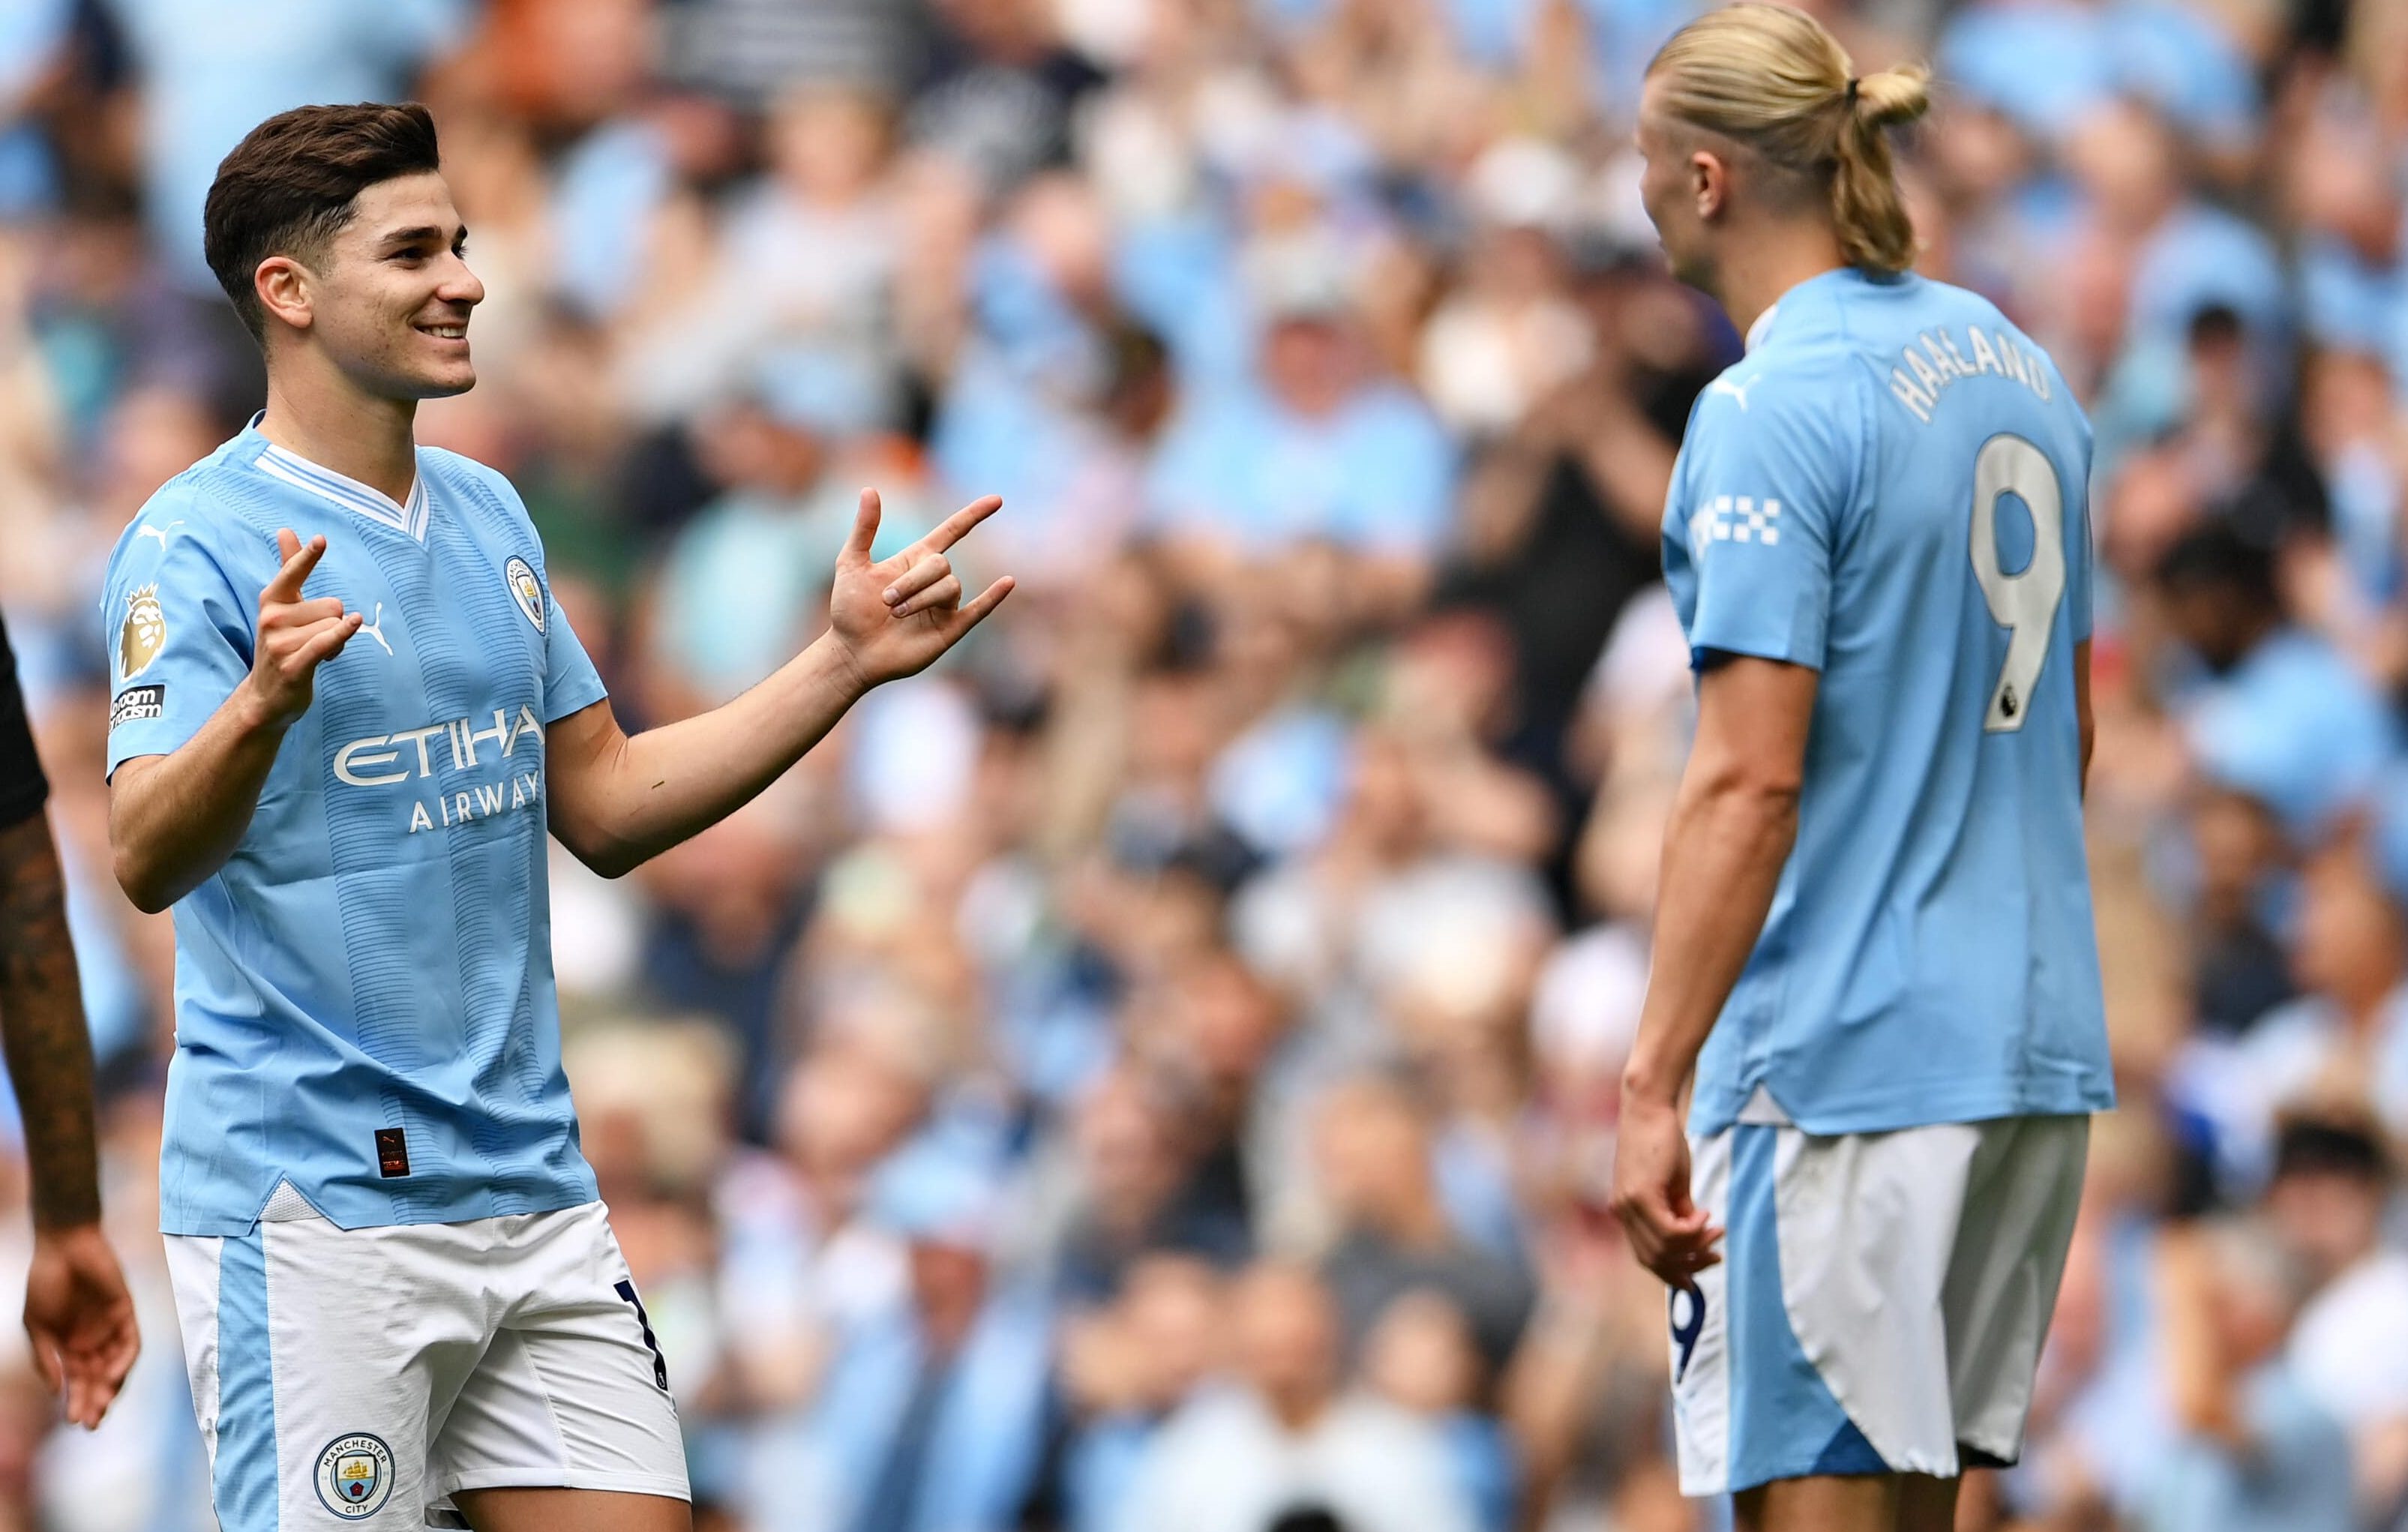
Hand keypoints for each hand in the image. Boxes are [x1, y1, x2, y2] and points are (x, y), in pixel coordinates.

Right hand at [23, 1223, 138, 1428]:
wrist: (63, 1246)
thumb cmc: (45, 1283)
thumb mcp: (37, 1326)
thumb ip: (47, 1358)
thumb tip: (56, 1391)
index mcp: (70, 1347)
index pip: (78, 1382)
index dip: (78, 1402)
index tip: (74, 1422)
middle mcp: (93, 1340)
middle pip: (99, 1379)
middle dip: (95, 1402)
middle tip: (92, 1424)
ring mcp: (111, 1327)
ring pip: (117, 1365)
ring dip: (111, 1387)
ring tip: (101, 1406)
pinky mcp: (126, 1312)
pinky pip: (131, 1342)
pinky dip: (124, 1360)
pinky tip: (113, 1376)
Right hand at [244, 530, 361, 727]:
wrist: (264, 696)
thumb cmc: (281, 644)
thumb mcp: (281, 605)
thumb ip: (290, 568)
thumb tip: (286, 530)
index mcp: (271, 601)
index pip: (292, 573)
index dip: (308, 557)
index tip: (321, 539)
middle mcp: (272, 619)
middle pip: (332, 606)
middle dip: (333, 624)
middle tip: (313, 641)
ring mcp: (281, 643)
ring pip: (335, 626)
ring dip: (336, 642)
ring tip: (314, 654)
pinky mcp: (294, 665)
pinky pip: (326, 641)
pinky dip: (342, 633)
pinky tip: (354, 623)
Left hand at [827, 489, 1014, 690]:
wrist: (851, 651)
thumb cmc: (849, 610)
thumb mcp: (852, 563)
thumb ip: (864, 528)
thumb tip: (870, 489)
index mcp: (915, 560)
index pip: (951, 532)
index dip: (973, 515)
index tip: (996, 500)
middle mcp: (933, 580)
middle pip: (942, 565)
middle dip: (913, 581)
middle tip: (886, 601)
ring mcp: (944, 605)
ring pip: (950, 587)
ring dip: (922, 598)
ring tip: (897, 614)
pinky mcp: (950, 629)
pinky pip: (978, 610)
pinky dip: (993, 597)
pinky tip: (1007, 582)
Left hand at [1609, 1091, 1722, 1285]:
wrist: (1649, 1109)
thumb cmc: (1662, 1142)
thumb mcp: (1673, 1185)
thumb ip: (1679, 1212)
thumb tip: (1695, 1237)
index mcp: (1626, 1213)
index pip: (1647, 1257)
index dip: (1674, 1272)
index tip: (1700, 1274)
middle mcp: (1622, 1213)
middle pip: (1655, 1260)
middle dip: (1690, 1264)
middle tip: (1716, 1255)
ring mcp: (1628, 1205)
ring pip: (1663, 1249)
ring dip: (1695, 1246)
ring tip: (1715, 1231)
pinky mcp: (1639, 1195)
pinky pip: (1669, 1231)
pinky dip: (1691, 1231)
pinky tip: (1705, 1216)